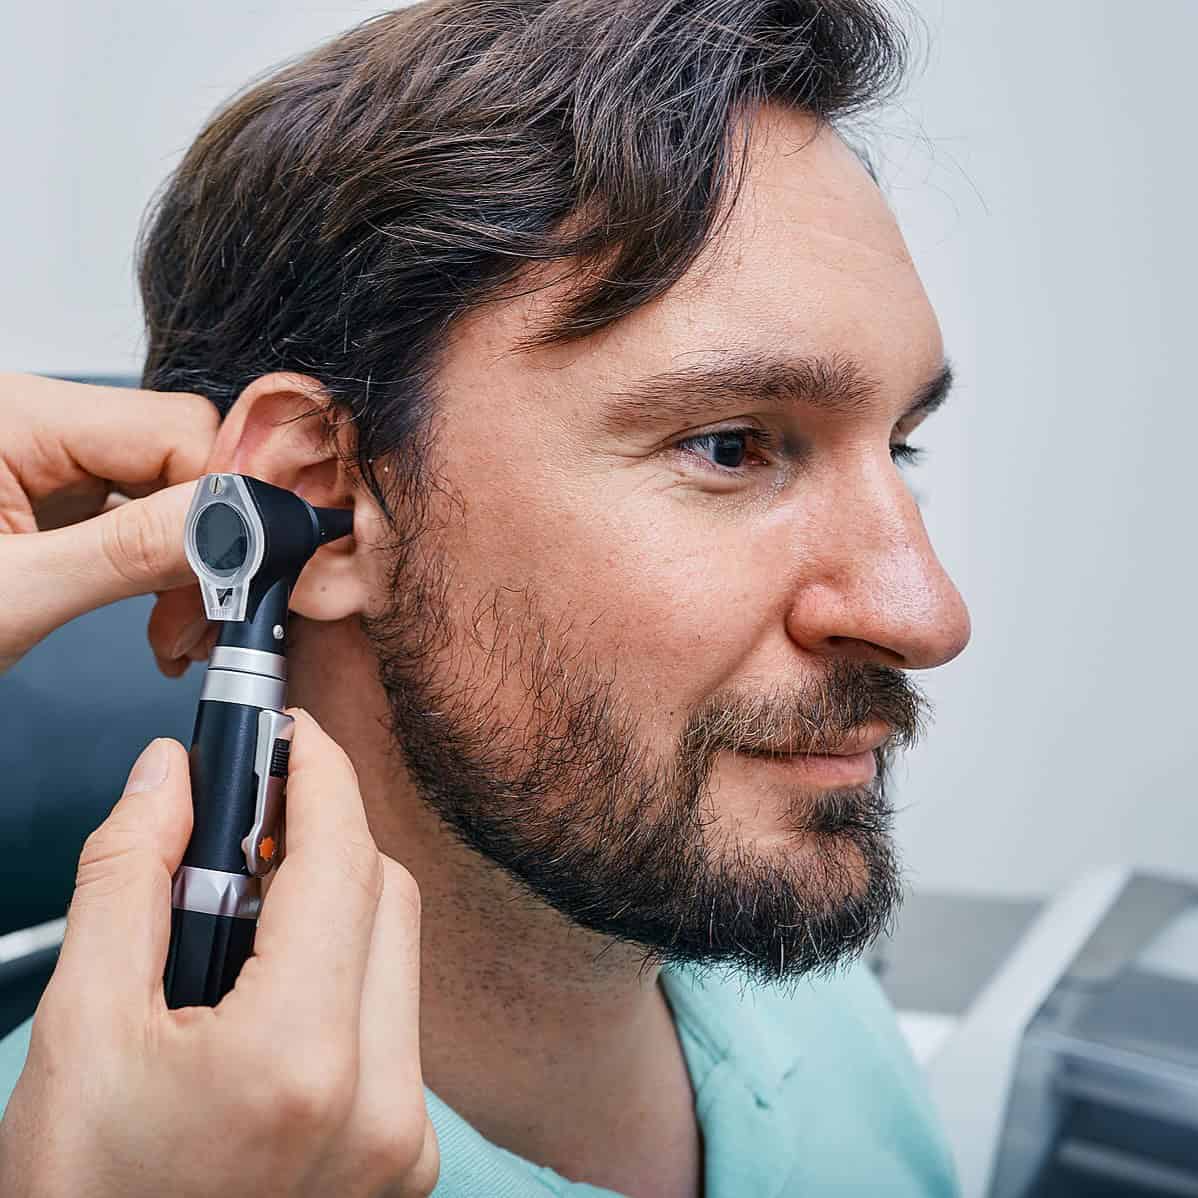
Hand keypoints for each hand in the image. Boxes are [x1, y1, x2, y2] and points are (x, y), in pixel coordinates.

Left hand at [0, 373, 219, 673]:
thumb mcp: (9, 597)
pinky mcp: (46, 493)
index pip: (174, 427)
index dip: (218, 500)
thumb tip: (235, 526)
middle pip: (177, 452)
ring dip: (185, 561)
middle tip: (199, 620)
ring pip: (166, 487)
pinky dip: (156, 566)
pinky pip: (134, 512)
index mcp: (13, 415)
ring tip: (174, 632)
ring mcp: (41, 457)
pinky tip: (156, 613)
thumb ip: (128, 552)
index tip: (232, 575)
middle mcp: (32, 421)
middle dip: (205, 539)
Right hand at [0, 709, 437, 1196]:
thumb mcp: (79, 1032)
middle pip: (384, 895)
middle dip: (322, 835)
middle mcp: (380, 1106)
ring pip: (397, 950)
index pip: (342, 860)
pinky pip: (396, 1015)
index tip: (291, 732)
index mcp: (298, 1064)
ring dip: (332, 904)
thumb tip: (170, 776)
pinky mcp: (406, 1157)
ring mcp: (404, 1141)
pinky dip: (344, 971)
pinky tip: (272, 984)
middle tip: (249, 819)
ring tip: (240, 919)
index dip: (318, 775)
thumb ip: (129, 880)